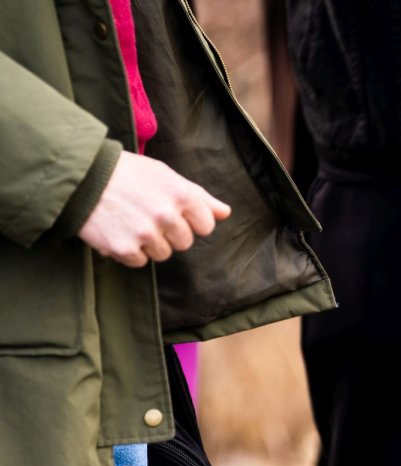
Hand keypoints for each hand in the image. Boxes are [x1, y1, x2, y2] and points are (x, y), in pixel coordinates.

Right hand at [78, 151, 231, 266]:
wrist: (81, 177)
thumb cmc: (127, 174)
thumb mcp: (165, 175)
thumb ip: (199, 197)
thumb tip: (225, 213)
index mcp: (181, 195)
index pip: (206, 226)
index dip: (190, 221)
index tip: (174, 212)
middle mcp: (166, 215)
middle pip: (185, 242)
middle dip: (170, 233)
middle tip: (147, 215)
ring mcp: (145, 234)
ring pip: (163, 254)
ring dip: (150, 243)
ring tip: (131, 221)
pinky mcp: (124, 248)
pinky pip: (140, 261)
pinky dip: (130, 251)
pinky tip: (119, 231)